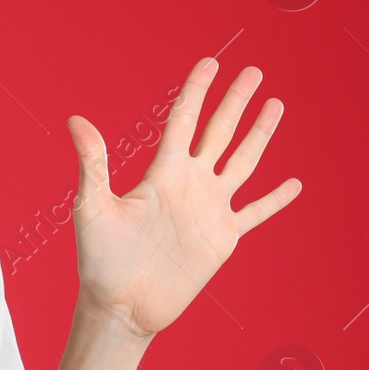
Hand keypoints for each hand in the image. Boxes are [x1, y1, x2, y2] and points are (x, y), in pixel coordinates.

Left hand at [66, 57, 302, 338]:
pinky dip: (274, 199)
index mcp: (161, 173)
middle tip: (254, 71)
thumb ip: (92, 163)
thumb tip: (75, 120)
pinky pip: (255, 213)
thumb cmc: (100, 260)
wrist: (122, 306)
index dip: (197, 91)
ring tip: (275, 105)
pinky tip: (293, 183)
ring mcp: (208, 210)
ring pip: (242, 163)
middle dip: (236, 101)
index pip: (183, 121)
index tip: (211, 62)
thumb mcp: (93, 207)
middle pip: (219, 132)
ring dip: (259, 134)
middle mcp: (188, 185)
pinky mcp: (223, 239)